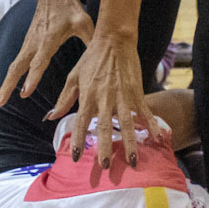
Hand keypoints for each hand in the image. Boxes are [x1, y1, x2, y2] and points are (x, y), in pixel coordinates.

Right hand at [0, 0, 94, 105]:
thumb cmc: (69, 8)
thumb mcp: (84, 22)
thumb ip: (91, 40)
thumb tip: (102, 58)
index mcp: (49, 39)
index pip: (39, 61)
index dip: (33, 77)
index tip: (25, 92)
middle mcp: (34, 42)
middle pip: (18, 67)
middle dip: (8, 85)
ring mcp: (28, 43)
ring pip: (14, 66)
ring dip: (5, 84)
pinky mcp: (26, 43)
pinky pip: (16, 62)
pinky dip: (10, 76)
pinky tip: (7, 88)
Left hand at [52, 29, 152, 175]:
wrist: (114, 41)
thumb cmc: (91, 59)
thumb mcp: (73, 77)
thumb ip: (64, 99)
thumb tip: (51, 116)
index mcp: (87, 96)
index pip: (80, 123)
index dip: (78, 141)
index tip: (77, 158)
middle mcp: (104, 99)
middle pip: (104, 128)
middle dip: (106, 148)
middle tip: (106, 166)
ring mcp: (122, 97)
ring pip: (127, 124)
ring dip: (131, 144)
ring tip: (133, 161)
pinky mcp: (136, 93)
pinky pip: (145, 113)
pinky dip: (152, 126)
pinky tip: (157, 139)